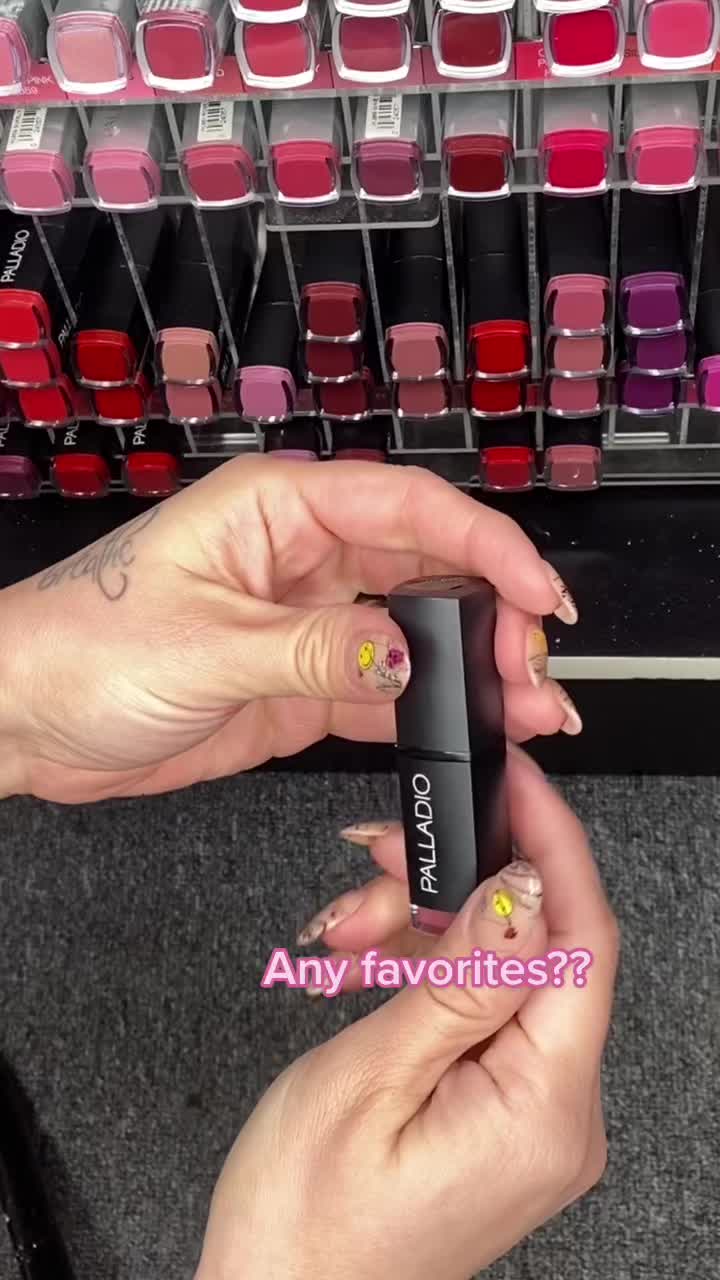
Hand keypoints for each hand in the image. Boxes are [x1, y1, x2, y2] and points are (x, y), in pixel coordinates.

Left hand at [0, 457, 579, 802]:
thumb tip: (405, 657)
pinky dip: (431, 713)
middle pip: (428, 570)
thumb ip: (314, 651)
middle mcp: (301, 558)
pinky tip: (472, 729)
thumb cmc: (78, 648)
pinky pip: (384, 693)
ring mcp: (306, 624)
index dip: (485, 546)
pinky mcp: (302, 685)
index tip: (536, 594)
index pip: (407, 508)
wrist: (24, 721)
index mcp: (277, 510)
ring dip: (475, 668)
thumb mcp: (203, 646)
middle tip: (536, 667)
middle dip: (494, 614)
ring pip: (416, 634)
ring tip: (530, 707)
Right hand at [195, 750, 618, 1279]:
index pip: (583, 940)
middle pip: (540, 946)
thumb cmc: (303, 1221)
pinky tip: (368, 962)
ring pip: (501, 969)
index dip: (553, 845)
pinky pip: (482, 1010)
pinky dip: (426, 970)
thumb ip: (458, 980)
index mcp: (543, 1111)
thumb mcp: (369, 1078)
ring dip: (423, 928)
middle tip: (375, 861)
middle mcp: (558, 1118)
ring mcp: (531, 1117)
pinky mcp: (500, 1112)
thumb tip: (522, 890)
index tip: (516, 782)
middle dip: (452, 887)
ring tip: (346, 931)